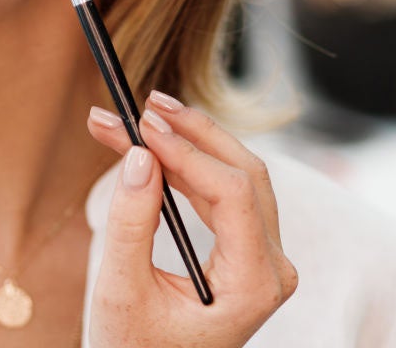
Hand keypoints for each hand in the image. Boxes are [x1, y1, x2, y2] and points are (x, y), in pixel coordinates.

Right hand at [84, 91, 297, 347]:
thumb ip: (131, 222)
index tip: (140, 124)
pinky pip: (223, 193)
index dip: (186, 150)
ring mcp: (263, 258)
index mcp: (255, 284)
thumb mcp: (123, 289)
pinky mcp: (246, 251)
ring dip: (187, 142)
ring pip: (235, 175)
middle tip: (142, 105)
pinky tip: (151, 146)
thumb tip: (137, 156)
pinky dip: (186, 165)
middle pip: (243, 173)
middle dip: (191, 133)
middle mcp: (272, 267)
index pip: (232, 192)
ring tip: (136, 118)